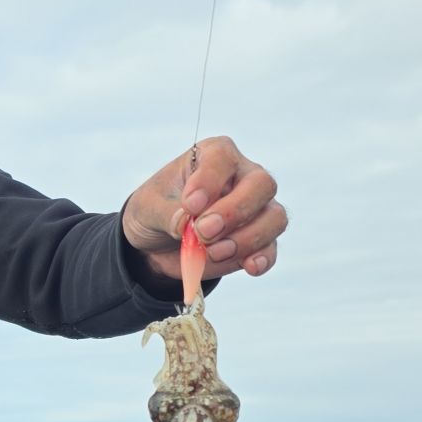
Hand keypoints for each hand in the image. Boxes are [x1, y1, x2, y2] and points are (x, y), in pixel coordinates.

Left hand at [121, 136, 285, 281]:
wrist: (158, 242)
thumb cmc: (156, 210)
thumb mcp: (147, 207)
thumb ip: (166, 212)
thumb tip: (186, 224)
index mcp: (214, 155)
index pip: (223, 157)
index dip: (210, 181)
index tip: (190, 205)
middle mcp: (243, 176)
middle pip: (261, 184)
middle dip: (234, 212)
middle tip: (203, 232)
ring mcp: (257, 209)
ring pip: (274, 217)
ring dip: (246, 238)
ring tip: (213, 252)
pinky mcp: (259, 240)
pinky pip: (271, 248)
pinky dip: (262, 258)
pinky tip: (249, 266)